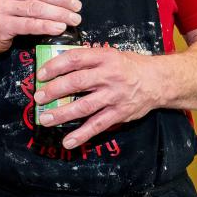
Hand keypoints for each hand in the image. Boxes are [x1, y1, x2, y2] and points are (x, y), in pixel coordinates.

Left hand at [33, 47, 159, 147]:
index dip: (55, 66)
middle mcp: (109, 76)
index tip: (41, 75)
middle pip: (76, 83)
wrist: (158, 81)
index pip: (75, 59)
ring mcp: (114, 96)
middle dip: (54, 91)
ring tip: (45, 119)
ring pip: (84, 106)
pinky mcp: (119, 113)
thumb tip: (58, 64)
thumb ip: (88, 59)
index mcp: (104, 57)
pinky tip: (68, 141)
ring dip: (62, 114)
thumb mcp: (110, 54)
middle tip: (38, 97)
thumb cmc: (129, 66)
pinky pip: (98, 125)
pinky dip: (82, 135)